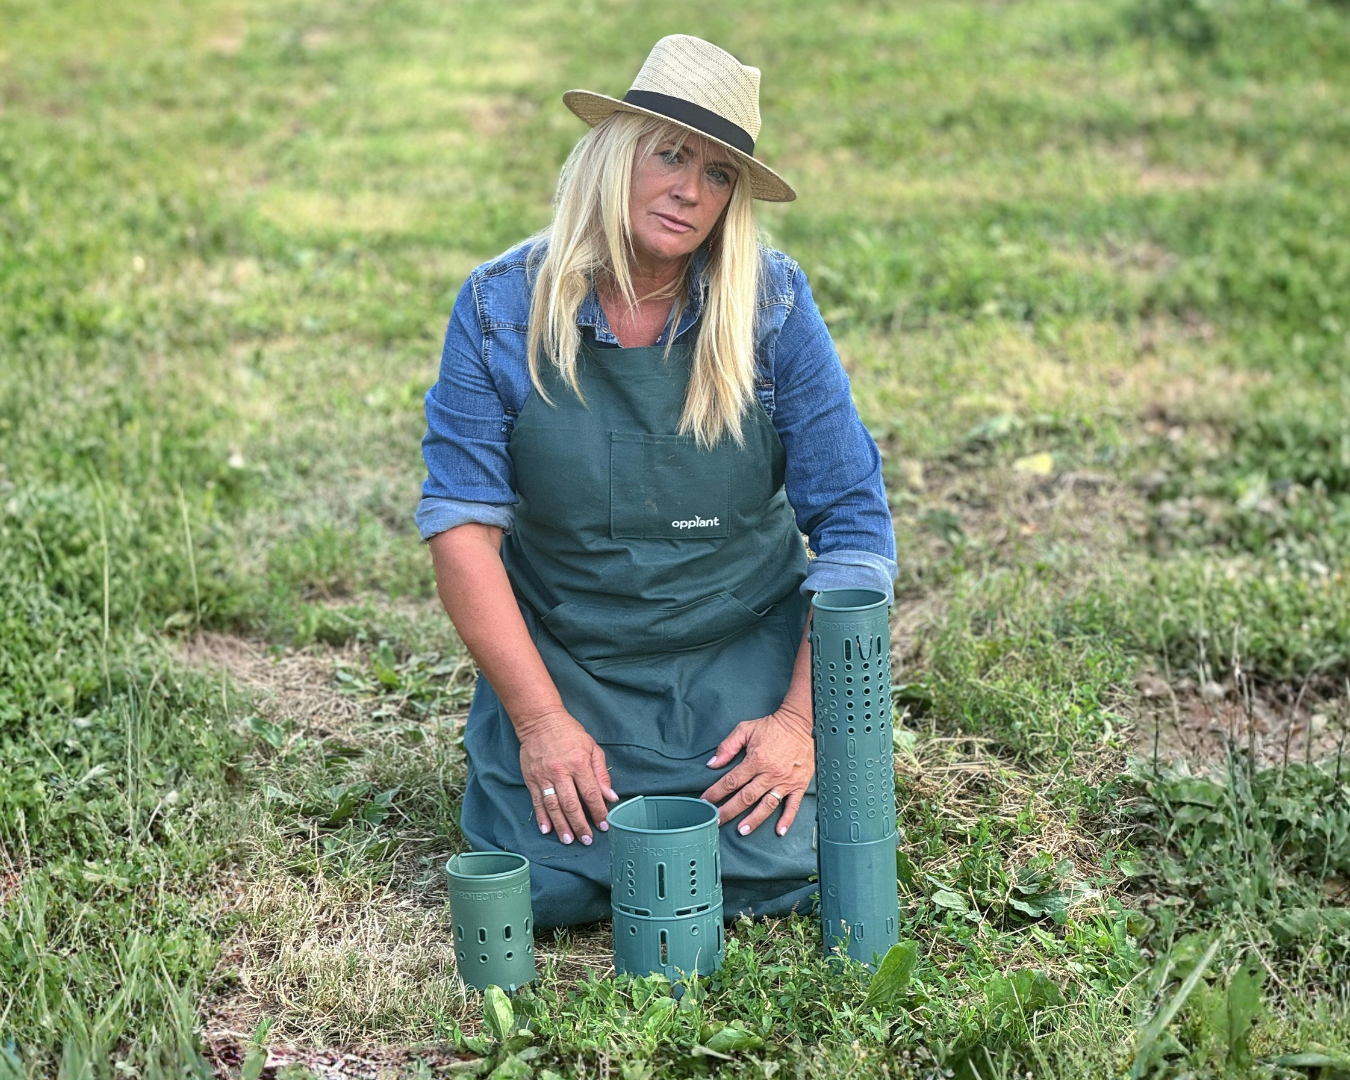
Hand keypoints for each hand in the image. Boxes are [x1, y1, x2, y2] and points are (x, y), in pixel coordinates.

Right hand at [517, 709, 618, 845]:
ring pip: (553, 806)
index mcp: (579, 763)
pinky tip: (547, 830)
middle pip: (571, 804)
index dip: (598, 811)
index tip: (603, 825)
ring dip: (562, 826)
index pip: (591, 793)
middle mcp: (561, 771)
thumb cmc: (569, 733)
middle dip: (580, 825)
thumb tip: (610, 796)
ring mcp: (544, 776)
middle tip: (587, 840)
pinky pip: (537, 802)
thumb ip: (601, 773)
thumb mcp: (592, 747)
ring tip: (568, 840)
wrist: (540, 720)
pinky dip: (542, 817)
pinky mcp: (531, 779)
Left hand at [700, 708, 813, 836]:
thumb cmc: (773, 727)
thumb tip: (712, 764)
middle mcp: (770, 774)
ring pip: (767, 805)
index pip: (731, 781)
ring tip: (742, 830)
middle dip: (729, 811)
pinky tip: (779, 831)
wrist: (800, 724)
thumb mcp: (746, 729)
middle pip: (746, 797)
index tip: (706, 801)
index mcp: (756, 760)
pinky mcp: (798, 784)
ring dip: (754, 819)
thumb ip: (727, 746)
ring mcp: (785, 781)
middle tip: (717, 822)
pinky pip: (793, 805)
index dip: (716, 792)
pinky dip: (787, 819)